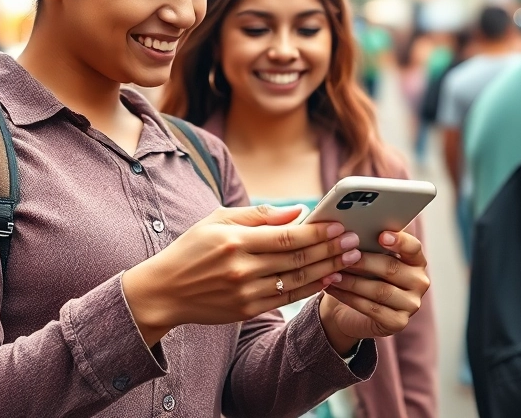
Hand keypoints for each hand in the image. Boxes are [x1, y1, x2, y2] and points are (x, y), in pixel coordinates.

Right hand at [121, 204, 362, 345]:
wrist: (164, 292)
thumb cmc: (192, 249)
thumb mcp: (217, 220)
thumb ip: (258, 215)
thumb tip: (297, 211)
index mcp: (235, 241)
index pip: (287, 237)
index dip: (317, 232)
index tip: (340, 225)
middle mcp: (241, 268)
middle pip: (297, 258)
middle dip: (330, 249)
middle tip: (355, 241)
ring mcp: (245, 292)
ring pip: (296, 280)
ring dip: (327, 269)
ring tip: (350, 259)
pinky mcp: (247, 310)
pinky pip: (287, 298)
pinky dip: (310, 288)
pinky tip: (328, 278)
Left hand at [318, 230, 429, 353]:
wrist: (351, 311)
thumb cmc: (362, 277)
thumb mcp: (367, 258)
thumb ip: (368, 245)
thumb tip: (352, 232)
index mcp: (416, 261)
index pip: (413, 248)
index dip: (399, 241)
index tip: (381, 235)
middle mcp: (419, 282)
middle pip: (391, 268)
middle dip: (363, 261)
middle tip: (341, 255)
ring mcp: (411, 305)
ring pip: (379, 290)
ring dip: (352, 281)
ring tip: (332, 274)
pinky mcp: (398, 323)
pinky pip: (372, 308)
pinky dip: (349, 298)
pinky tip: (333, 289)